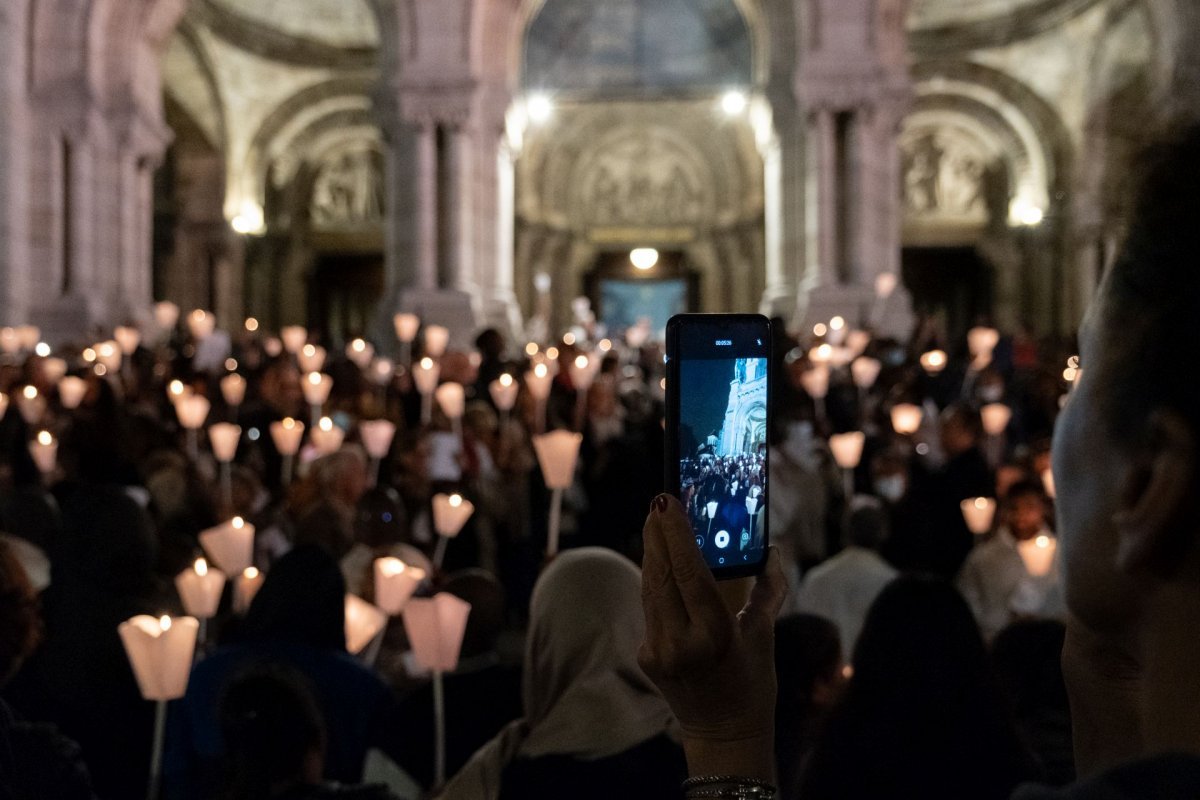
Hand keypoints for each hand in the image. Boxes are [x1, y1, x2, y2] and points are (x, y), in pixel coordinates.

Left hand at [639, 494, 786, 780]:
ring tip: (657, 523)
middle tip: (658, 503)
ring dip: (652, 554)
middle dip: (657, 535)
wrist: (724, 734)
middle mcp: (681, 644)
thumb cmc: (752, 685)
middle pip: (661, 576)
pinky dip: (656, 582)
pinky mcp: (646, 657)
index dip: (676, 535)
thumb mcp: (764, 638)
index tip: (667, 503)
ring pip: (650, 589)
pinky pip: (651, 609)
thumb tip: (773, 553)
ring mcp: (658, 652)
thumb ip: (768, 592)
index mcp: (715, 637)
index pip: (688, 574)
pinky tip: (659, 561)